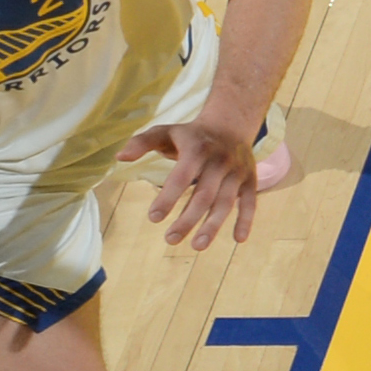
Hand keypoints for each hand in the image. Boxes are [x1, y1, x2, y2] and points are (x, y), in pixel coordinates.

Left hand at [125, 116, 270, 250]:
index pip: (181, 176)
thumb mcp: (165, 132)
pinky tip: (238, 240)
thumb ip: (141, 142)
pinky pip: (250, 202)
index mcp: (197, 149)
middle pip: (204, 194)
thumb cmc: (190, 135)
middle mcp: (220, 160)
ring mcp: (237, 171)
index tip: (153, 218)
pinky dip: (246, 220)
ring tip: (197, 246)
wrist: (231, 123)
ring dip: (213, 225)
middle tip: (170, 240)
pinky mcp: (249, 180)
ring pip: (226, 202)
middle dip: (188, 219)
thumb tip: (120, 157)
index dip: (168, 197)